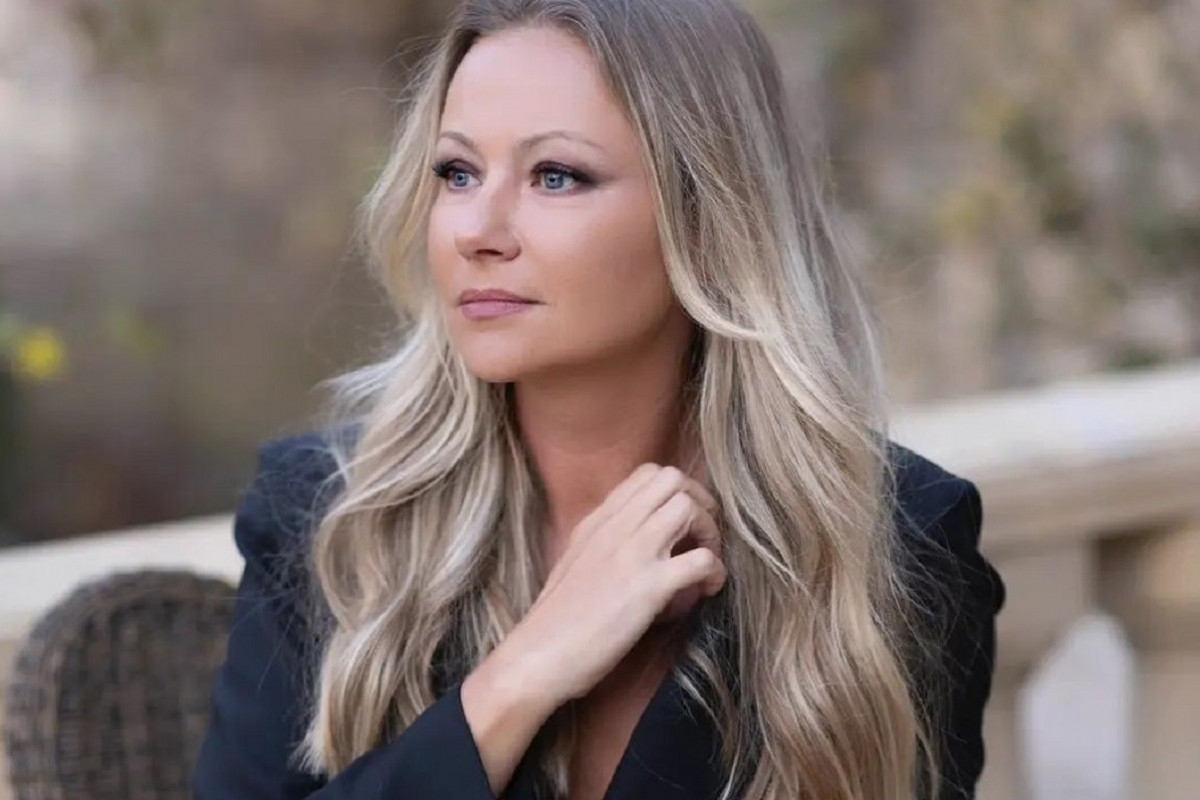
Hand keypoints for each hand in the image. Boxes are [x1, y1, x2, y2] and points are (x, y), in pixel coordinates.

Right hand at [495, 463, 725, 705]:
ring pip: (687, 508)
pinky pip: (700, 560)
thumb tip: (640, 541)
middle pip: (672, 479)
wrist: (537, 656)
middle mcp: (614, 528)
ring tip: (707, 562)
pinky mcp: (647, 588)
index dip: (679, 490)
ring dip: (710, 533)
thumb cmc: (554, 621)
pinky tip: (709, 589)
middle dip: (700, 502)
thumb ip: (606, 543)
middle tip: (704, 535)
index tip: (685, 520)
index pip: (647, 474)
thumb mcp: (576, 563)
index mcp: (597, 521)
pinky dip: (715, 572)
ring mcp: (630, 554)